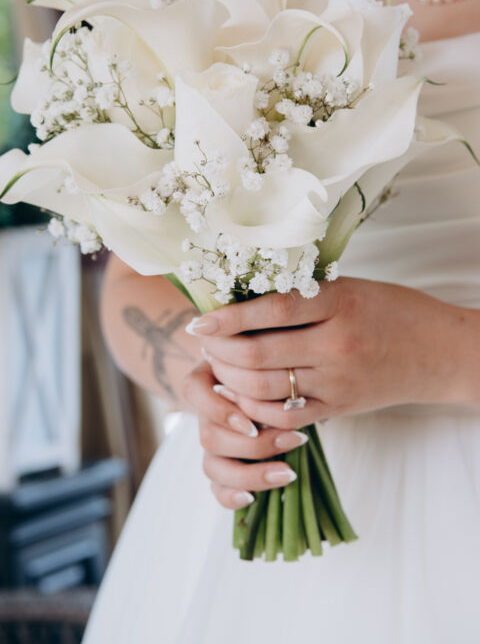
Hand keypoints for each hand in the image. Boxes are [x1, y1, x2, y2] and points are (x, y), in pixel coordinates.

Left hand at [183, 277, 479, 506]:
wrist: (438, 352)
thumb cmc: (392, 310)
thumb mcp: (350, 288)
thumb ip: (303, 296)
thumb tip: (243, 302)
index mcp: (338, 303)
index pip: (270, 309)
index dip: (228, 317)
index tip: (200, 320)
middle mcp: (337, 344)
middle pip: (259, 354)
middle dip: (221, 352)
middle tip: (205, 344)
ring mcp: (338, 381)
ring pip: (265, 389)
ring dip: (231, 381)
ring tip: (218, 367)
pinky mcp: (339, 407)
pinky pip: (286, 416)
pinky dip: (256, 410)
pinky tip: (241, 397)